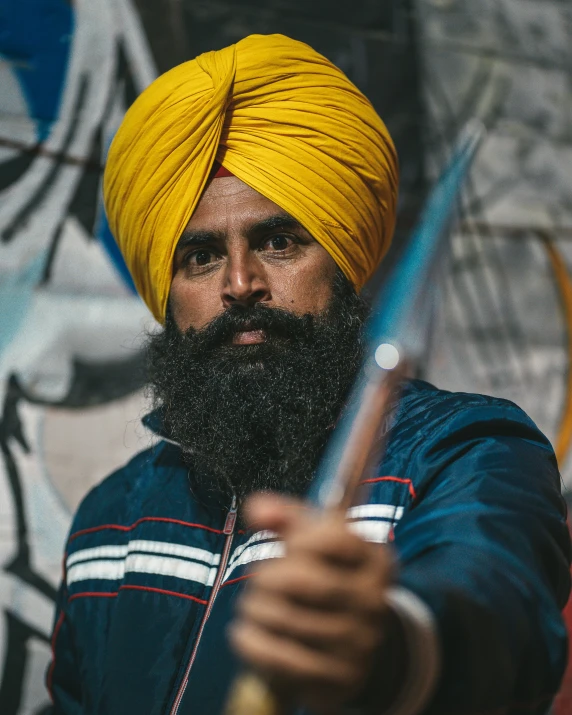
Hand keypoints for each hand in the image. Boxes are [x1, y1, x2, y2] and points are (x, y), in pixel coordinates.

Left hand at [229, 493, 395, 713]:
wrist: (352, 642)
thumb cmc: (325, 576)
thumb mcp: (315, 540)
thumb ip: (286, 517)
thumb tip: (256, 507)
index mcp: (375, 560)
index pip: (333, 538)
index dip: (298, 539)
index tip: (288, 545)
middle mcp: (374, 601)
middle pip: (303, 581)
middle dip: (266, 578)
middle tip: (257, 580)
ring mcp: (360, 643)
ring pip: (286, 620)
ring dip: (254, 609)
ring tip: (251, 606)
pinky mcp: (338, 678)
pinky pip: (280, 658)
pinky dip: (252, 643)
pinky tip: (245, 633)